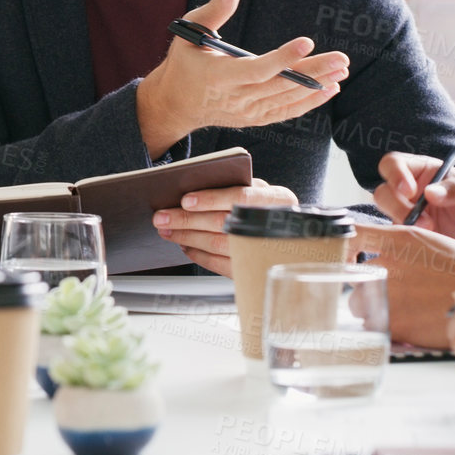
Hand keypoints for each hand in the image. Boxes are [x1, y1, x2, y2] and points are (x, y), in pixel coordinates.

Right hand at [135, 0, 348, 156]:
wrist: (176, 103)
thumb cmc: (185, 62)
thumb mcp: (190, 32)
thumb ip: (214, 10)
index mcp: (218, 77)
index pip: (256, 69)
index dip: (283, 58)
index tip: (307, 41)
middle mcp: (235, 98)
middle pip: (280, 85)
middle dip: (314, 71)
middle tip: (341, 58)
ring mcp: (247, 112)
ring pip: (288, 99)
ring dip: (317, 85)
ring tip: (341, 70)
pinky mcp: (255, 119)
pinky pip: (287, 112)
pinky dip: (309, 101)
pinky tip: (329, 88)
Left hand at [152, 178, 297, 274]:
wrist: (293, 234)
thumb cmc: (266, 205)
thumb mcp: (258, 188)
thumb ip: (234, 185)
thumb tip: (192, 188)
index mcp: (278, 198)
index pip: (241, 197)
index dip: (212, 199)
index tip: (186, 200)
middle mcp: (274, 226)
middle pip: (223, 223)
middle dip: (187, 220)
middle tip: (161, 217)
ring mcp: (263, 251)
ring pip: (218, 245)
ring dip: (187, 237)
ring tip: (166, 229)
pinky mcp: (253, 269)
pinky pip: (220, 265)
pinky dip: (198, 255)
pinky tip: (185, 245)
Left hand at [354, 223, 454, 346]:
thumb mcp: (442, 244)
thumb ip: (414, 246)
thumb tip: (403, 252)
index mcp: (400, 238)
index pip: (353, 234)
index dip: (342, 246)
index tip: (341, 256)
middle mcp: (387, 263)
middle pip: (355, 275)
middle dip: (367, 285)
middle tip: (387, 293)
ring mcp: (387, 293)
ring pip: (359, 303)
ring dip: (373, 308)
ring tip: (398, 313)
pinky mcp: (392, 321)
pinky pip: (372, 325)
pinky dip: (384, 328)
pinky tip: (403, 327)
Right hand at [372, 152, 454, 255]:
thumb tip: (430, 192)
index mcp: (427, 172)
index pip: (395, 164)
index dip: (395, 174)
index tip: (410, 191)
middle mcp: (412, 194)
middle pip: (383, 191)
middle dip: (396, 205)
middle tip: (424, 222)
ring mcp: (410, 218)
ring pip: (385, 216)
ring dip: (401, 224)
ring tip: (430, 234)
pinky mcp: (410, 241)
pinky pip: (394, 239)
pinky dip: (401, 242)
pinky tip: (422, 246)